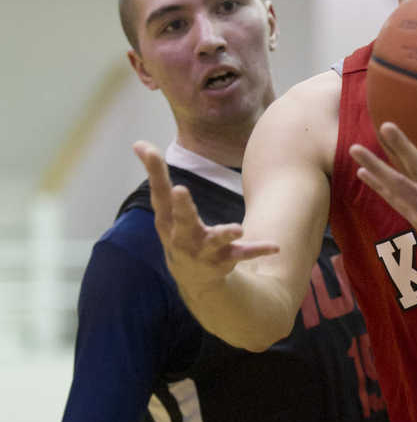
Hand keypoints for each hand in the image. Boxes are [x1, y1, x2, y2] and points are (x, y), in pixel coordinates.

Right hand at [133, 141, 278, 298]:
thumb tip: (137, 142)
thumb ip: (157, 176)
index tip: (147, 149)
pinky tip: (274, 246)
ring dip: (225, 234)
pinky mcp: (225, 259)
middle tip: (180, 189)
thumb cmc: (177, 231)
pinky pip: (243, 253)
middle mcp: (182, 235)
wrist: (193, 279)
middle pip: (182, 218)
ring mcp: (204, 249)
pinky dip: (258, 249)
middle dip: (182, 205)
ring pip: (215, 240)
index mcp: (167, 219)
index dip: (153, 170)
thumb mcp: (164, 209)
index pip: (158, 192)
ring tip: (238, 229)